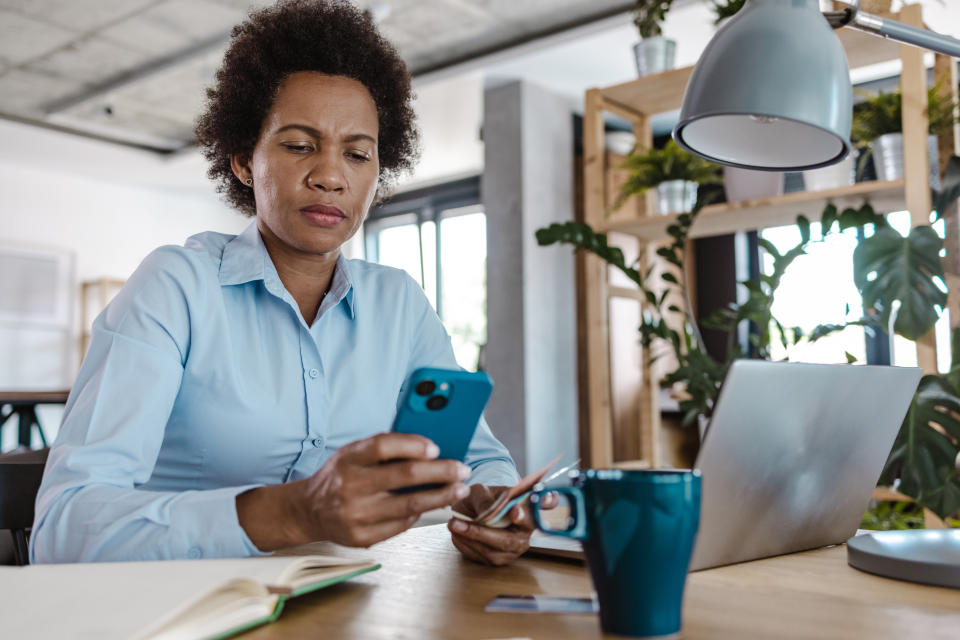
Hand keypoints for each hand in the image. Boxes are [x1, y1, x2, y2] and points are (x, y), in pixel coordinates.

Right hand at [237, 433, 469, 550]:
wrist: (308, 511)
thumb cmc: (340, 476)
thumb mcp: (353, 454)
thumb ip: (384, 449)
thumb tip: (430, 448)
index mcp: (348, 459)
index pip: (383, 446)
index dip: (412, 445)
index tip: (436, 447)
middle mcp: (350, 486)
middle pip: (404, 476)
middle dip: (441, 472)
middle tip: (463, 470)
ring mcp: (355, 515)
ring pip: (410, 505)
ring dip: (441, 496)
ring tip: (460, 490)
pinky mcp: (362, 538)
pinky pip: (401, 525)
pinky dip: (420, 514)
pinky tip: (432, 506)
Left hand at [446, 484, 556, 565]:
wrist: (478, 510)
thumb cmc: (486, 498)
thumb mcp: (482, 491)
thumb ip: (484, 499)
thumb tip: (486, 511)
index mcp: (530, 508)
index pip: (545, 506)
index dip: (536, 509)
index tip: (516, 509)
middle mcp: (526, 532)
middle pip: (510, 540)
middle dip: (484, 533)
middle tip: (462, 522)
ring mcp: (513, 549)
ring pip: (493, 552)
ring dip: (470, 539)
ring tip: (453, 525)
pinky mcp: (499, 558)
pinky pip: (482, 557)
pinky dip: (466, 546)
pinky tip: (456, 534)